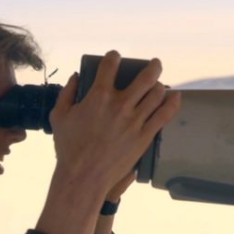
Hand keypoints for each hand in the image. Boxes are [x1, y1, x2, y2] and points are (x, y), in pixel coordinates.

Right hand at [49, 50, 180, 203]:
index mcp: (98, 96)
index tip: (115, 57)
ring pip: (157, 94)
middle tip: (155, 64)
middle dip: (153, 66)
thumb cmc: (68, 148)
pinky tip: (174, 97)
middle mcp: (120, 104)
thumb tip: (76, 77)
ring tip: (159, 84)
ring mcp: (135, 120)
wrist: (83, 176)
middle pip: (145, 77)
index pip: (110, 65)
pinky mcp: (144, 136)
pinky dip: (172, 103)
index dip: (114, 57)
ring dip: (160, 84)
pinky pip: (164, 115)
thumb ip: (66, 93)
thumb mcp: (58, 117)